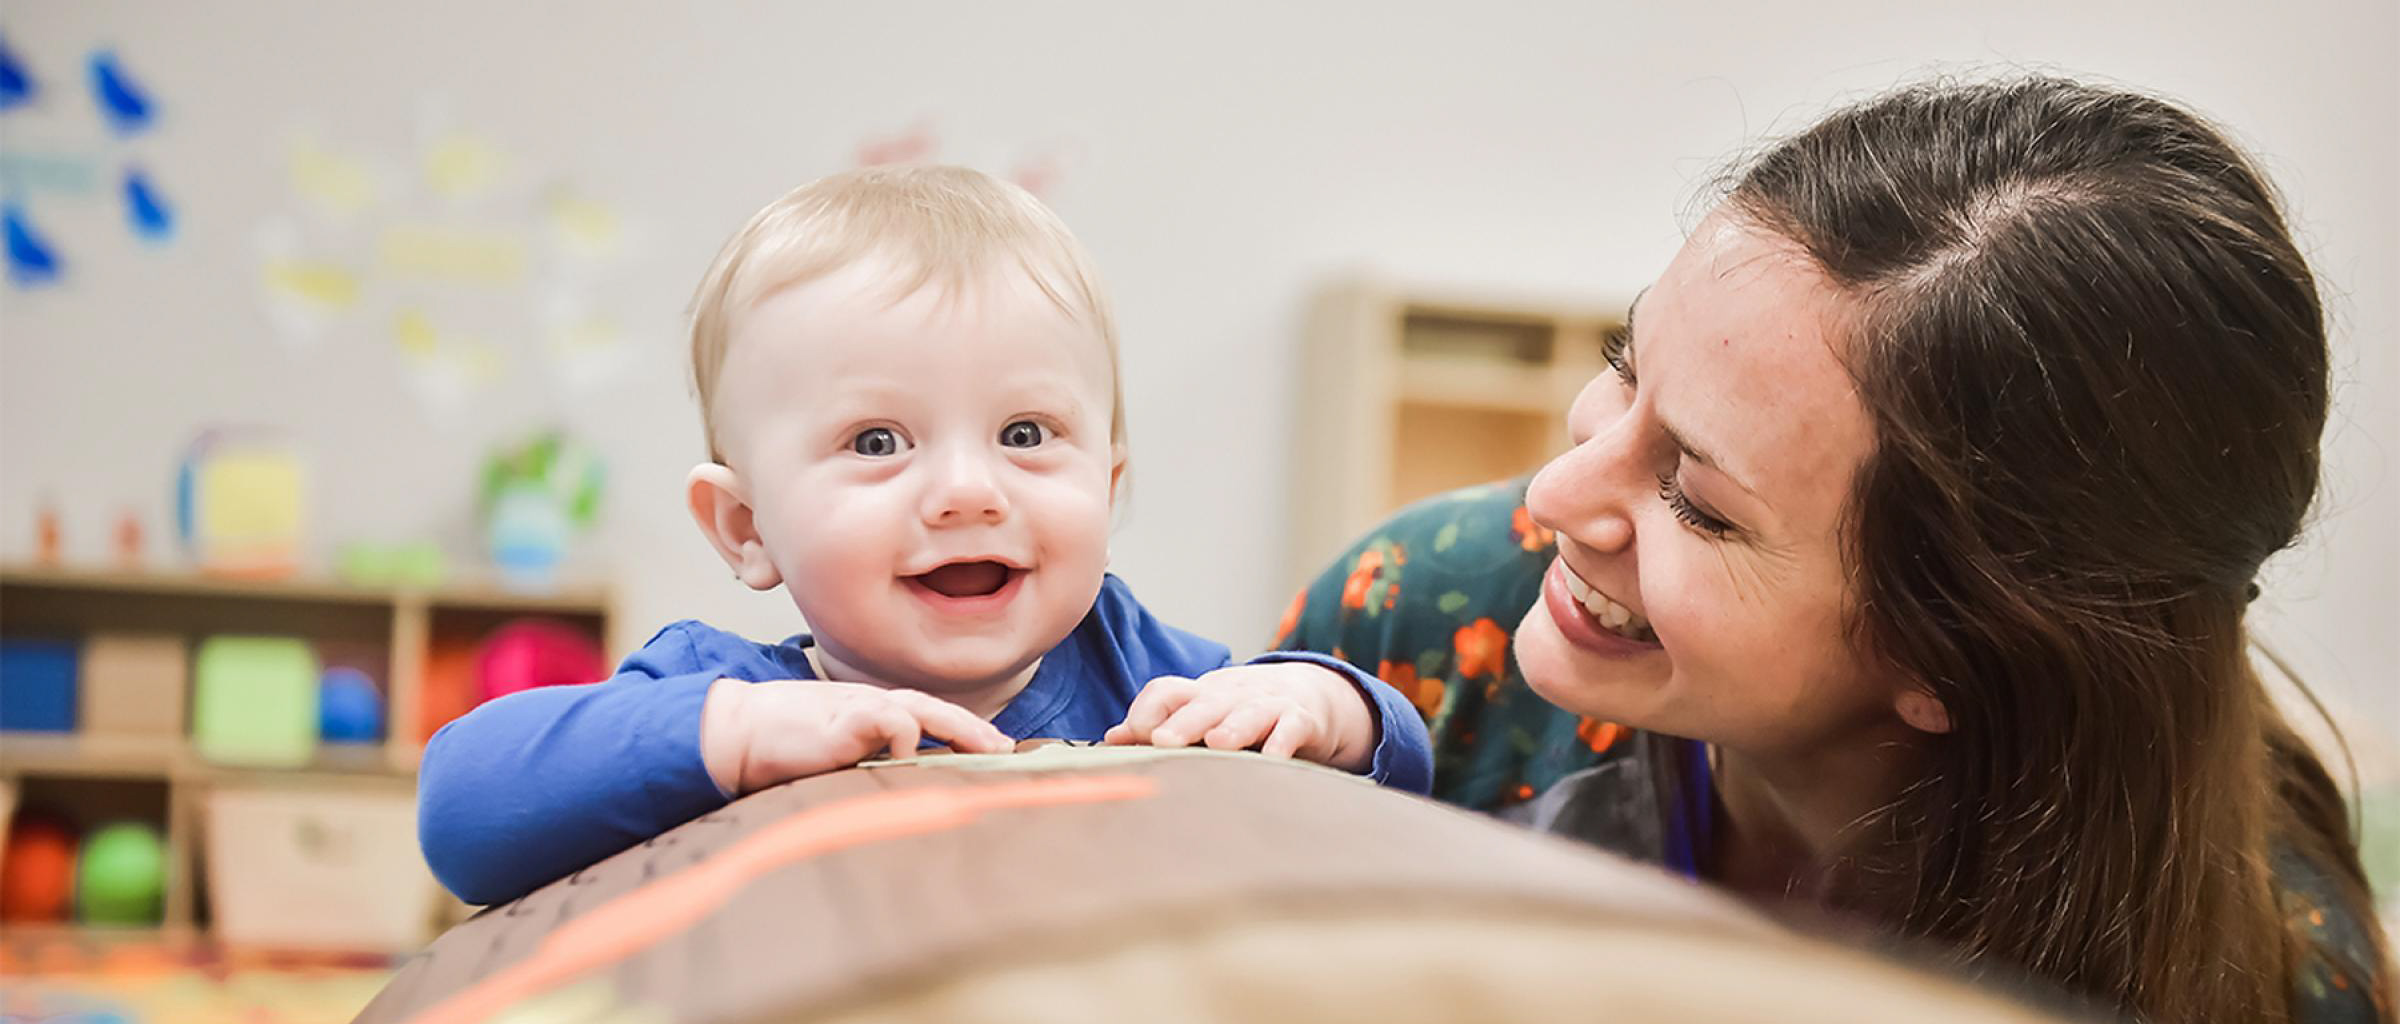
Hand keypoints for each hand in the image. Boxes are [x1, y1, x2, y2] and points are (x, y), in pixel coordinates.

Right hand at [700, 678, 1012, 795]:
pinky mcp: (844, 720)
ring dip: (957, 727)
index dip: (963, 729)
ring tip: (987, 748)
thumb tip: (902, 787)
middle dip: (974, 728)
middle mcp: (871, 705)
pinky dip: (904, 734)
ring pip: (921, 709)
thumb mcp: (836, 754)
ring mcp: (858, 708)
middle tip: (1006, 750)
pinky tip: (908, 754)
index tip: (996, 748)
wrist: (740, 732)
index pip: (928, 716)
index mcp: (872, 712)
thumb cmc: (785, 744)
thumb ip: (868, 761)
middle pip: (935, 709)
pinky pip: (890, 719)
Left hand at [1102, 663, 1375, 771]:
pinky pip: (1291, 728)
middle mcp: (1232, 696)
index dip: (1147, 711)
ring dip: (1233, 727)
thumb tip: (1112, 739)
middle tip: (1162, 741)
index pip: (1167, 691)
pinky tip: (1273, 759)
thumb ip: (1160, 724)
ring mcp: (1267, 705)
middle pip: (1205, 703)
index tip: (1130, 737)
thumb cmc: (1242, 711)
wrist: (1311, 694)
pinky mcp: (1301, 719)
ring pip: (1249, 713)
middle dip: (1184, 722)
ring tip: (1217, 743)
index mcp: (1201, 694)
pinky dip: (1283, 741)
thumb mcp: (1203, 712)